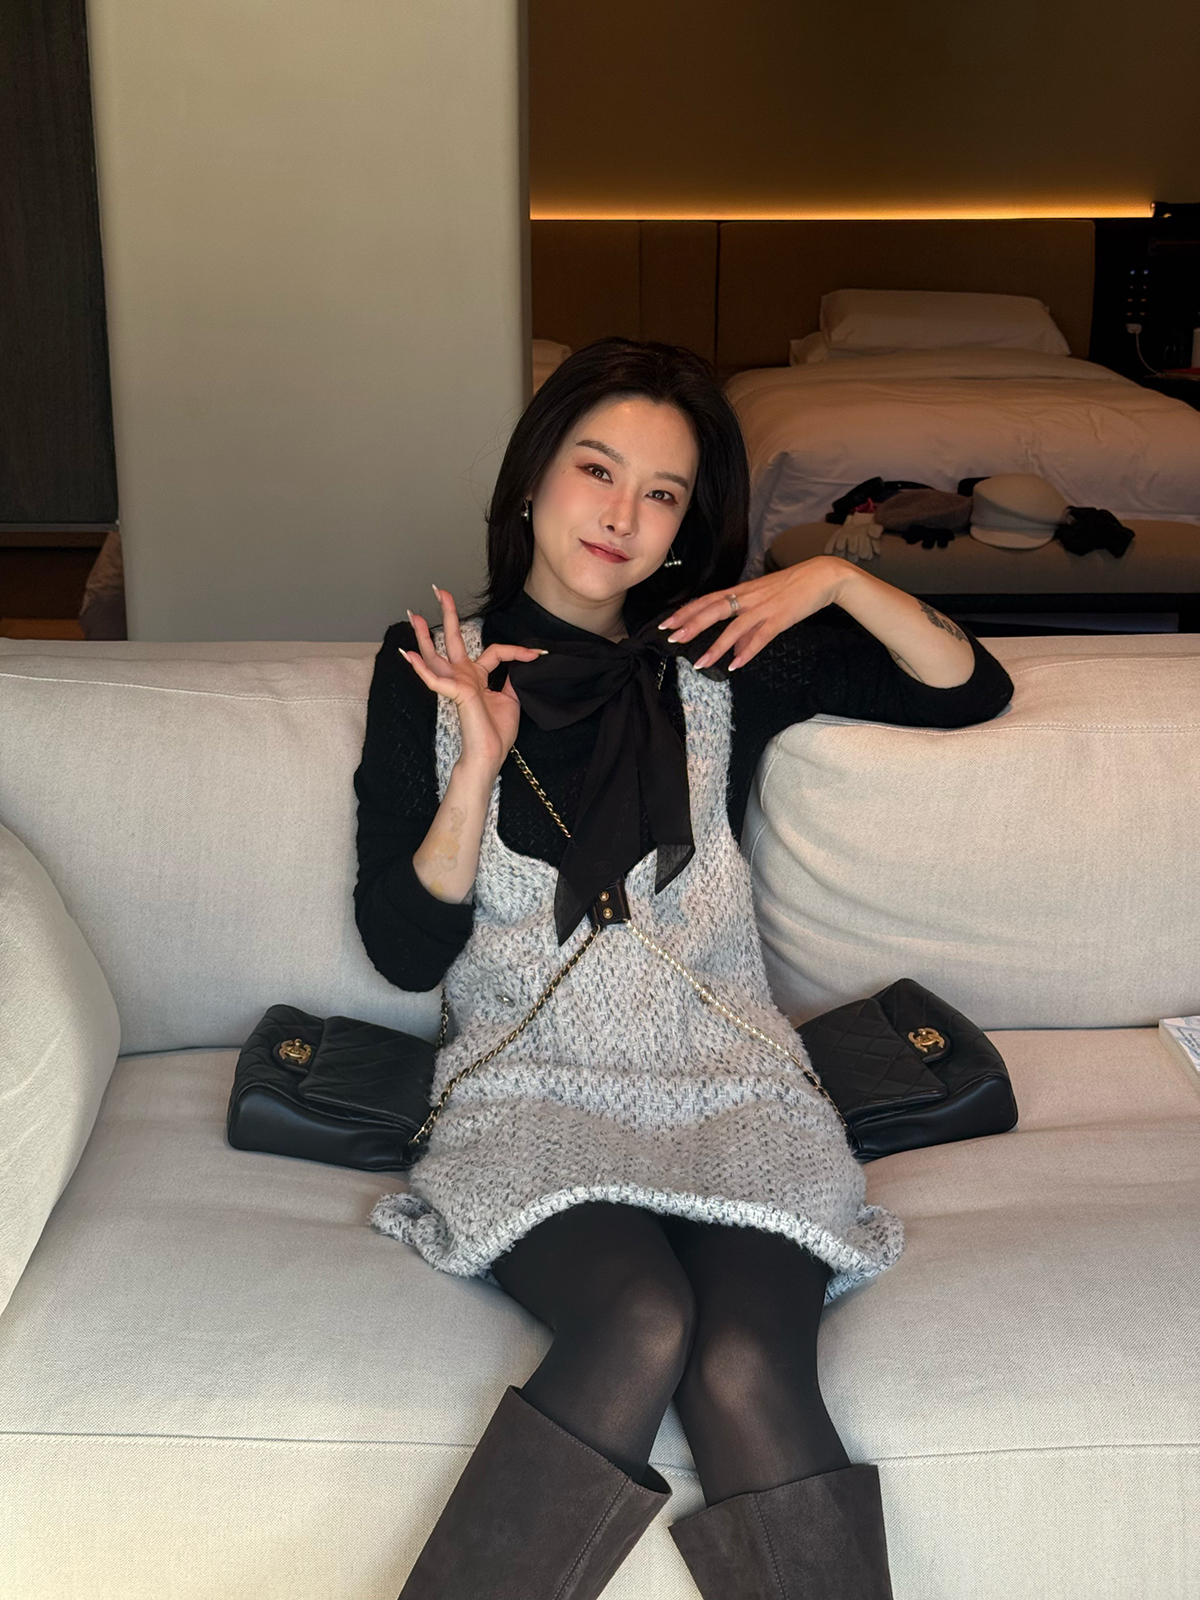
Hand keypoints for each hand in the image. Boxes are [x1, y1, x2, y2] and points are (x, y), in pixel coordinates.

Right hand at [401, 586, 545, 777]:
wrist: (489, 754)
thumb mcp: (511, 699)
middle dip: (447, 614)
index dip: (518, 650)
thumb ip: (510, 679)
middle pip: (452, 640)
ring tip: (412, 614)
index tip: (538, 653)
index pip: (496, 652)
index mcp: (477, 677)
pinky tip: (408, 654)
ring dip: (422, 634)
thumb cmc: (496, 732)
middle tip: (439, 591)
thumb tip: (520, 665)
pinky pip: (435, 679)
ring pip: (436, 654)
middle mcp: (463, 676)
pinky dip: (421, 667)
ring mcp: (456, 683)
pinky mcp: (455, 693)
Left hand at [658, 557, 852, 670]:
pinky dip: (747, 651)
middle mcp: (748, 598)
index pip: (708, 600)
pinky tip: (735, 665)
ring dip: (716, 646)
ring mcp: (764, 608)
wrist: (821, 576)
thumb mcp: (765, 602)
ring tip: (700, 663)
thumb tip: (734, 650)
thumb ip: (747, 628)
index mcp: (743, 591)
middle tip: (671, 638)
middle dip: (691, 624)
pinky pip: (760, 637)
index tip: (668, 623)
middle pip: (713, 610)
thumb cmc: (793, 588)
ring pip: (734, 627)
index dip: (687, 611)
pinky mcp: (780, 618)